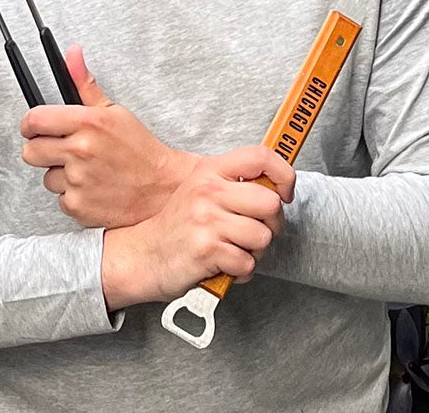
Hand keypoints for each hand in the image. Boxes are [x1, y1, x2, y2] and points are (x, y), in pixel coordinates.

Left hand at [20, 45, 198, 228]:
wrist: (162, 188)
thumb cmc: (139, 149)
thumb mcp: (114, 111)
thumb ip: (85, 84)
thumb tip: (71, 54)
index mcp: (88, 122)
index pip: (34, 120)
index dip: (30, 125)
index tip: (36, 128)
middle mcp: (80, 150)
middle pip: (30, 151)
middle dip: (42, 150)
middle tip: (63, 150)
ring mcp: (78, 180)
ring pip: (46, 177)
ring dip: (61, 175)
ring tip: (86, 171)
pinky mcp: (78, 206)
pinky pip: (60, 198)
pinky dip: (73, 196)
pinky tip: (92, 188)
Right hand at [101, 145, 295, 308]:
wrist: (144, 255)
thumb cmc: (179, 225)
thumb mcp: (202, 190)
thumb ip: (234, 184)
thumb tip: (277, 185)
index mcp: (210, 170)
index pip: (260, 156)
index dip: (284, 175)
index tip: (285, 193)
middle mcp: (208, 190)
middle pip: (270, 203)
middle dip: (272, 225)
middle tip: (256, 231)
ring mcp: (207, 219)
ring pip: (263, 237)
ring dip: (255, 252)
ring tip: (236, 250)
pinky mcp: (207, 249)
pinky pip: (247, 263)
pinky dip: (241, 272)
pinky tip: (224, 265)